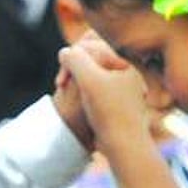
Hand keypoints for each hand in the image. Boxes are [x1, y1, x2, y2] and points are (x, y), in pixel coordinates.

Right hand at [55, 33, 148, 154]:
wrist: (126, 145)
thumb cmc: (110, 112)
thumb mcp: (89, 80)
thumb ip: (75, 59)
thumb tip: (65, 51)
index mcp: (123, 58)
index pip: (89, 42)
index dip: (72, 56)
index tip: (64, 79)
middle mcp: (125, 65)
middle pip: (90, 53)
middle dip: (73, 65)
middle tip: (62, 84)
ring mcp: (121, 80)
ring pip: (90, 68)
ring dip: (75, 75)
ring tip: (65, 90)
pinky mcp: (116, 94)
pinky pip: (94, 82)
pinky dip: (82, 86)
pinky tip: (76, 100)